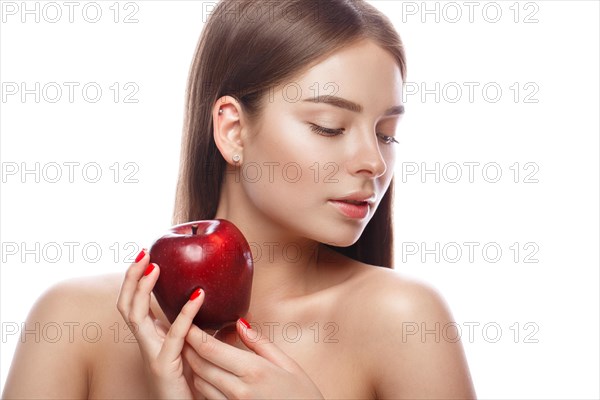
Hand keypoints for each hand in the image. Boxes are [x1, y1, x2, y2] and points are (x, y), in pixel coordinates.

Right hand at [117, 249, 203, 398]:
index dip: (134, 280)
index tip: (145, 256)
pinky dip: (186, 313)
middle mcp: (145, 344)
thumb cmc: (191, 381)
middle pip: (126, 305)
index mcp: (150, 338)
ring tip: (157, 267)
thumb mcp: (189, 347)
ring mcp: (152, 354)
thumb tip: (203, 298)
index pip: (132, 304)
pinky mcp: (165, 365)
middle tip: (144, 253)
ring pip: (136, 316)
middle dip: (131, 278)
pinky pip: (174, 335)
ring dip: (144, 288)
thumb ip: (190, 327)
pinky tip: (199, 296)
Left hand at [183, 319, 324, 398]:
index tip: (188, 322)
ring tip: (196, 351)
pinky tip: (210, 373)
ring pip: (200, 382)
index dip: (194, 334)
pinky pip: (208, 397)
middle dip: (188, 347)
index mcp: (254, 370)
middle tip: (187, 333)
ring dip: (194, 366)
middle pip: (200, 365)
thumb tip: (240, 323)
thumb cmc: (302, 395)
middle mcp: (239, 389)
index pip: (211, 349)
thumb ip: (260, 343)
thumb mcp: (288, 364)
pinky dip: (203, 383)